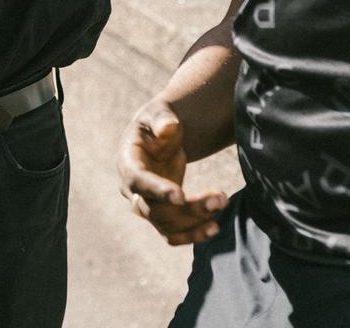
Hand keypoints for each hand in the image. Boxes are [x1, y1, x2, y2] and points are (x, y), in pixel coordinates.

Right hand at [118, 101, 225, 244]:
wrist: (160, 138)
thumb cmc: (157, 122)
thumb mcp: (159, 113)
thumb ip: (162, 119)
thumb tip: (168, 128)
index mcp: (127, 162)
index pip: (137, 181)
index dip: (157, 190)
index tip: (180, 196)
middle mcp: (132, 189)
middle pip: (155, 209)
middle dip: (189, 209)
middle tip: (220, 199)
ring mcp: (145, 205)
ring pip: (166, 225)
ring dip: (195, 222)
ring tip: (222, 204)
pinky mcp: (160, 214)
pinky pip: (172, 234)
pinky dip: (192, 235)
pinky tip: (214, 228)